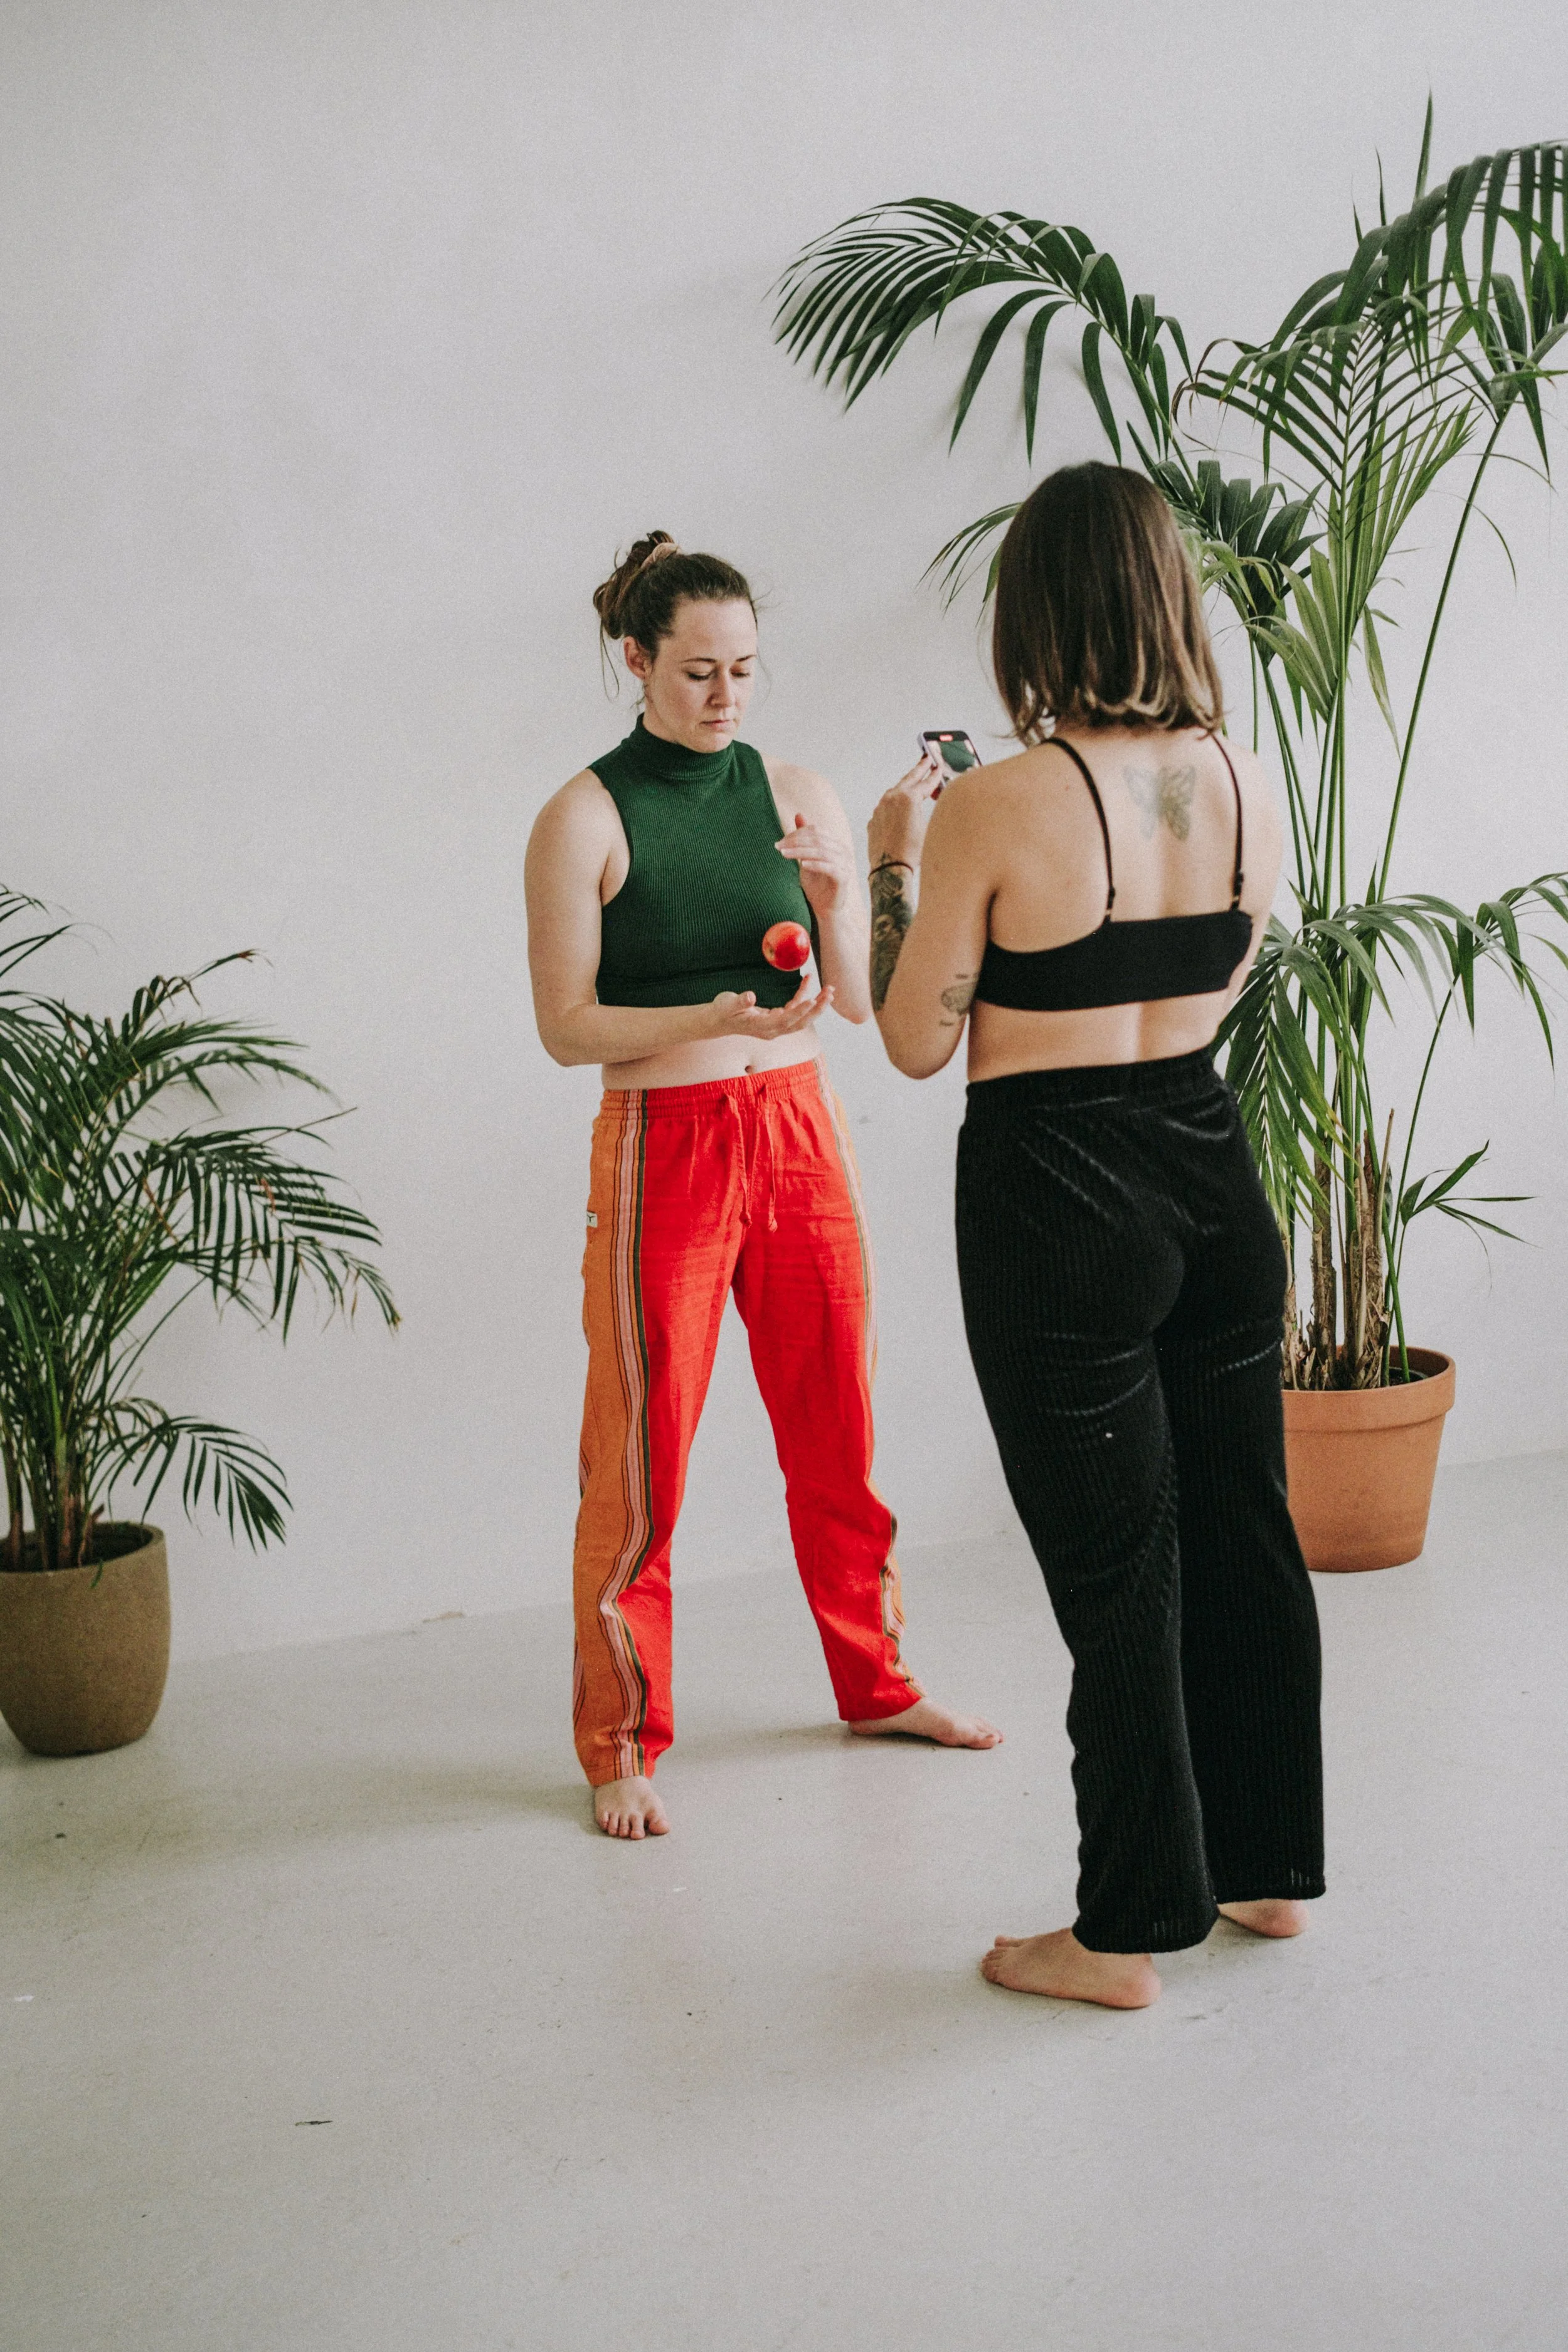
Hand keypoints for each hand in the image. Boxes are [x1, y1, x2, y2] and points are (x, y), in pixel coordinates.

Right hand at [706, 976, 833, 1040]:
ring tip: (829, 989)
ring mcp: (776, 1025)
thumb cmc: (722, 1012)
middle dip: (817, 1009)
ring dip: (816, 1004)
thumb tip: (750, 997)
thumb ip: (739, 1001)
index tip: (812, 1000)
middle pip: (800, 1022)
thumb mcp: (727, 1005)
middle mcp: (773, 1030)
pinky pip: (794, 1007)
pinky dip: (802, 995)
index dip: (799, 1011)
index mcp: (762, 1027)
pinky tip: (807, 980)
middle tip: (830, 993)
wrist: (718, 1021)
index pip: (785, 1021)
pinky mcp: (777, 1018)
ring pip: (801, 1017)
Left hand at [775, 813, 853, 914]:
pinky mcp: (844, 877)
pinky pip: (829, 867)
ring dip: (800, 852)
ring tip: (784, 855)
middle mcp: (843, 851)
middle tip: (778, 847)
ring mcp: (845, 864)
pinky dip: (815, 864)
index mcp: (835, 843)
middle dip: (795, 841)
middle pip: (818, 839)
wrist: (825, 908)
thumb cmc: (816, 883)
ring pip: (821, 851)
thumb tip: (798, 814)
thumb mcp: (806, 857)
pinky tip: (802, 865)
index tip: (779, 843)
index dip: (796, 834)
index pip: (816, 830)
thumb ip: (804, 838)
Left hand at [868, 750, 944, 875]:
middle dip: (919, 769)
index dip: (934, 774)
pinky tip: (901, 807)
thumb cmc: (911, 853)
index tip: (938, 766)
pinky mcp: (874, 819)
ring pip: (896, 791)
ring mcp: (880, 807)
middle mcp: (892, 798)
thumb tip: (933, 802)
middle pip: (909, 779)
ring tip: (914, 781)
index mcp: (909, 797)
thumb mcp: (930, 827)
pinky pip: (886, 806)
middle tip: (926, 759)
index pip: (926, 782)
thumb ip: (931, 809)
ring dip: (906, 786)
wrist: (890, 869)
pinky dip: (895, 803)